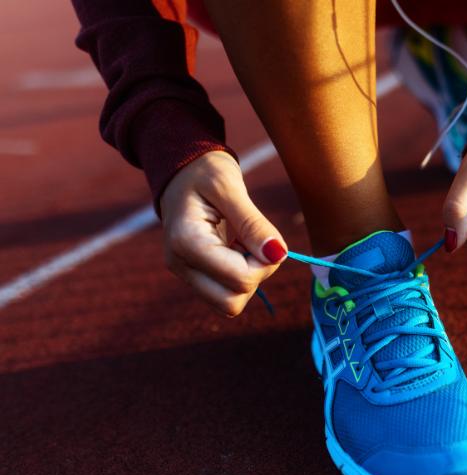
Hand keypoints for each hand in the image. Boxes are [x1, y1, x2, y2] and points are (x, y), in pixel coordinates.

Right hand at [159, 151, 286, 316]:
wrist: (182, 170)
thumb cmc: (205, 172)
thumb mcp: (230, 186)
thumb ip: (253, 223)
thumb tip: (278, 255)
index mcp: (185, 242)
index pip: (240, 280)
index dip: (264, 264)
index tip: (264, 236)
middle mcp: (180, 265)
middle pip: (232, 303)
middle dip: (255, 276)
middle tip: (253, 242)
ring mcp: (185, 274)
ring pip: (229, 304)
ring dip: (248, 277)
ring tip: (242, 242)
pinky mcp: (194, 276)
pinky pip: (225, 293)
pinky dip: (240, 276)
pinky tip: (235, 248)